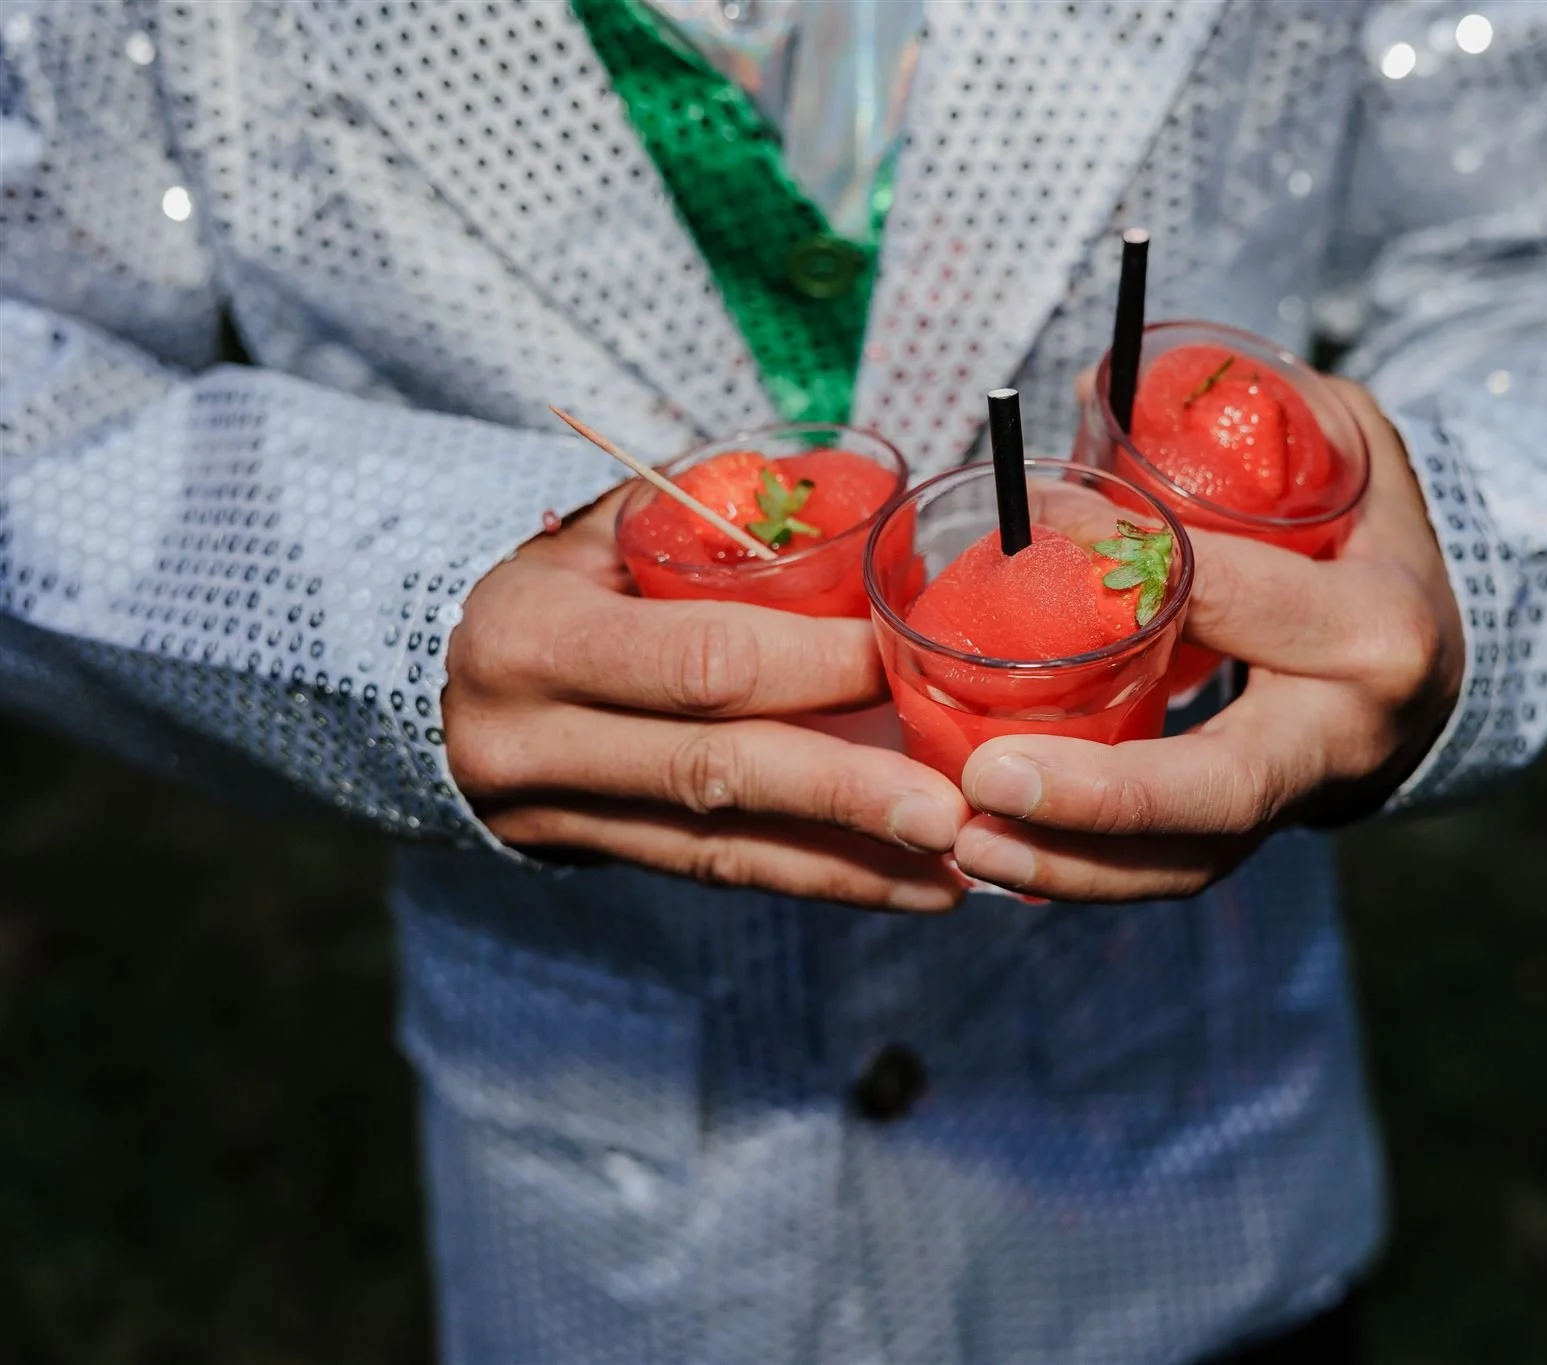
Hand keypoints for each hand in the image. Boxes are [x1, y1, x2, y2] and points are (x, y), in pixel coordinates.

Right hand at [443, 485, 970, 910]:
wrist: (427, 689)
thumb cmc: (548, 587)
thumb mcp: (597, 535)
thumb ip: (706, 528)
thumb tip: (853, 518)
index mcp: (539, 636)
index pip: (704, 660)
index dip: (816, 667)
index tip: (912, 663)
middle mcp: (538, 741)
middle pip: (719, 770)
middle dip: (845, 791)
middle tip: (951, 810)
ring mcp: (560, 816)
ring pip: (724, 847)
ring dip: (851, 864)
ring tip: (954, 872)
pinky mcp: (594, 859)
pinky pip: (718, 872)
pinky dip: (816, 877)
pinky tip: (902, 885)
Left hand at [951, 379, 1462, 900]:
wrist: (1450, 661)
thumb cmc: (1370, 543)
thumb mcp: (1347, 459)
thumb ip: (1248, 426)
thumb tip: (1078, 420)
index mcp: (1371, 627)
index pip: (1231, 598)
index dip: (1125, 565)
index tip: (1029, 530)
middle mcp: (1342, 732)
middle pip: (1218, 786)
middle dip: (1100, 798)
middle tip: (984, 784)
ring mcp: (1303, 799)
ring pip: (1190, 859)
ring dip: (1072, 867)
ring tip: (969, 843)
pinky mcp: (1260, 834)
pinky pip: (1173, 871)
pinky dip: (1084, 876)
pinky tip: (1001, 859)